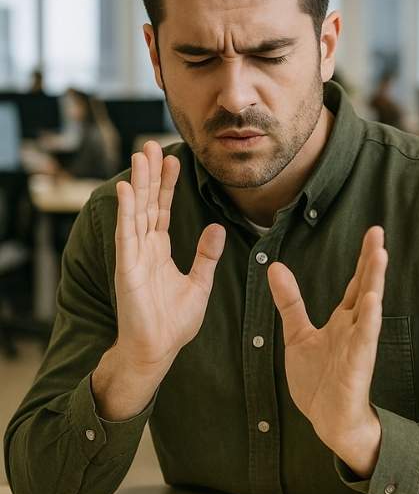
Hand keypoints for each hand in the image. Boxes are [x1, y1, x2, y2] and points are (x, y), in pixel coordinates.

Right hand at [112, 141, 224, 374]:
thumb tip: (217, 229)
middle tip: (151, 145)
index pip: (161, 209)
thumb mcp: (200, 283)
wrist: (157, 349)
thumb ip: (206, 256)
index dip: (166, 185)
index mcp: (158, 251)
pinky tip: (126, 189)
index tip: (173, 160)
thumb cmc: (174, 322)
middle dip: (149, 174)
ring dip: (137, 183)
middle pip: (145, 203)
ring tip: (140, 155)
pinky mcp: (128, 268)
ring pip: (135, 211)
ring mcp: (133, 256)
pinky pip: (126, 234)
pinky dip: (126, 211)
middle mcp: (143, 248)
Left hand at [267, 226, 387, 477]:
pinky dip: (369, 319)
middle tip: (378, 231)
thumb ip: (290, 302)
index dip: (363, 258)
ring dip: (375, 280)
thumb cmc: (318, 380)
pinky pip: (365, 337)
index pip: (356, 282)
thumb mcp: (297, 335)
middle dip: (372, 259)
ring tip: (380, 254)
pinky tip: (373, 301)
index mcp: (343, 320)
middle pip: (366, 285)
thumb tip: (275, 267)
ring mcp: (358, 342)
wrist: (329, 419)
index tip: (372, 230)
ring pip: (369, 306)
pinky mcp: (359, 361)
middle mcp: (354, 326)